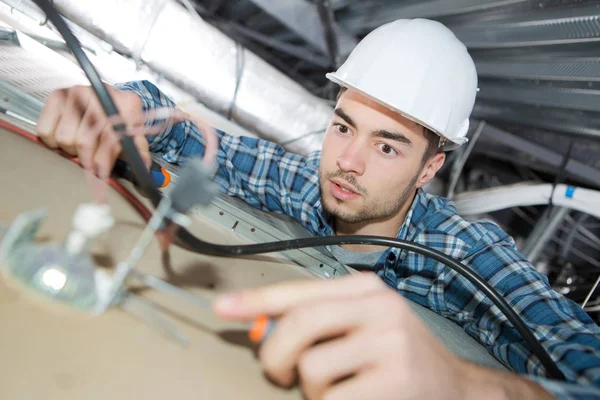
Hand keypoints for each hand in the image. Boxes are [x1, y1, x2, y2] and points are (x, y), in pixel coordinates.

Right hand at [37, 85, 150, 177]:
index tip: (101, 176)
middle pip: (84, 142)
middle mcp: (98, 94)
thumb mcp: (135, 132)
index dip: (104, 162)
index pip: (110, 139)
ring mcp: (74, 93)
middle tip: (90, 163)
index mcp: (123, 103)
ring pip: (65, 138)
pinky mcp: (56, 97)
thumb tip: (142, 170)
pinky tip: (65, 137)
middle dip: (87, 159)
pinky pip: (46, 131)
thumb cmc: (121, 117)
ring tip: (79, 146)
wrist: (108, 96)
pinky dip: (54, 141)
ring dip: (71, 150)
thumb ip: (139, 150)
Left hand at [213, 273, 469, 399]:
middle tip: (279, 374)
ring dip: (311, 390)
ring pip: (311, 367)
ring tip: (336, 390)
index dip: (256, 300)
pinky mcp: (395, 382)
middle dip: (275, 355)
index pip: (300, 290)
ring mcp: (390, 344)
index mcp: (367, 290)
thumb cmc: (396, 358)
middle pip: (299, 323)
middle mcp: (380, 308)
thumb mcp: (361, 326)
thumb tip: (259, 328)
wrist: (454, 389)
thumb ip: (316, 322)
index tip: (222, 307)